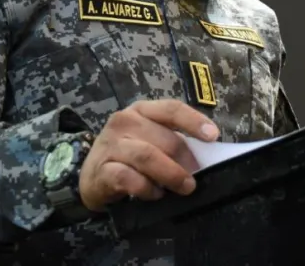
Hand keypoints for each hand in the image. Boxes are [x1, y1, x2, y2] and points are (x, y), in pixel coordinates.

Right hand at [77, 99, 218, 211]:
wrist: (91, 175)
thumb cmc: (129, 155)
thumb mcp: (149, 139)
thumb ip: (173, 141)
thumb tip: (205, 157)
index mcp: (141, 110)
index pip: (171, 109)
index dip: (193, 121)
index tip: (213, 136)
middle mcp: (124, 121)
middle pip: (165, 138)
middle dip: (185, 160)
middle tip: (195, 179)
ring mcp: (111, 144)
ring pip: (147, 156)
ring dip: (171, 174)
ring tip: (184, 187)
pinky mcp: (103, 169)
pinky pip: (130, 179)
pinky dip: (148, 189)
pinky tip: (156, 194)